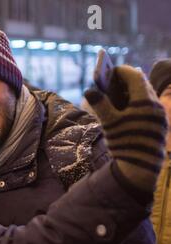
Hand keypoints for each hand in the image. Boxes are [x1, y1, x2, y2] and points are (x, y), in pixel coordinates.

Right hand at [84, 65, 167, 191]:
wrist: (141, 167)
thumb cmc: (124, 143)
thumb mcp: (110, 124)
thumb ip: (100, 105)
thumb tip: (89, 91)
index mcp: (145, 102)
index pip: (135, 76)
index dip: (122, 71)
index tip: (111, 70)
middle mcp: (155, 106)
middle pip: (142, 85)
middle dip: (127, 80)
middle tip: (112, 80)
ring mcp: (159, 116)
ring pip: (146, 96)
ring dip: (132, 92)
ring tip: (117, 92)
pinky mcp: (159, 125)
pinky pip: (148, 107)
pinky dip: (137, 103)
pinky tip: (126, 110)